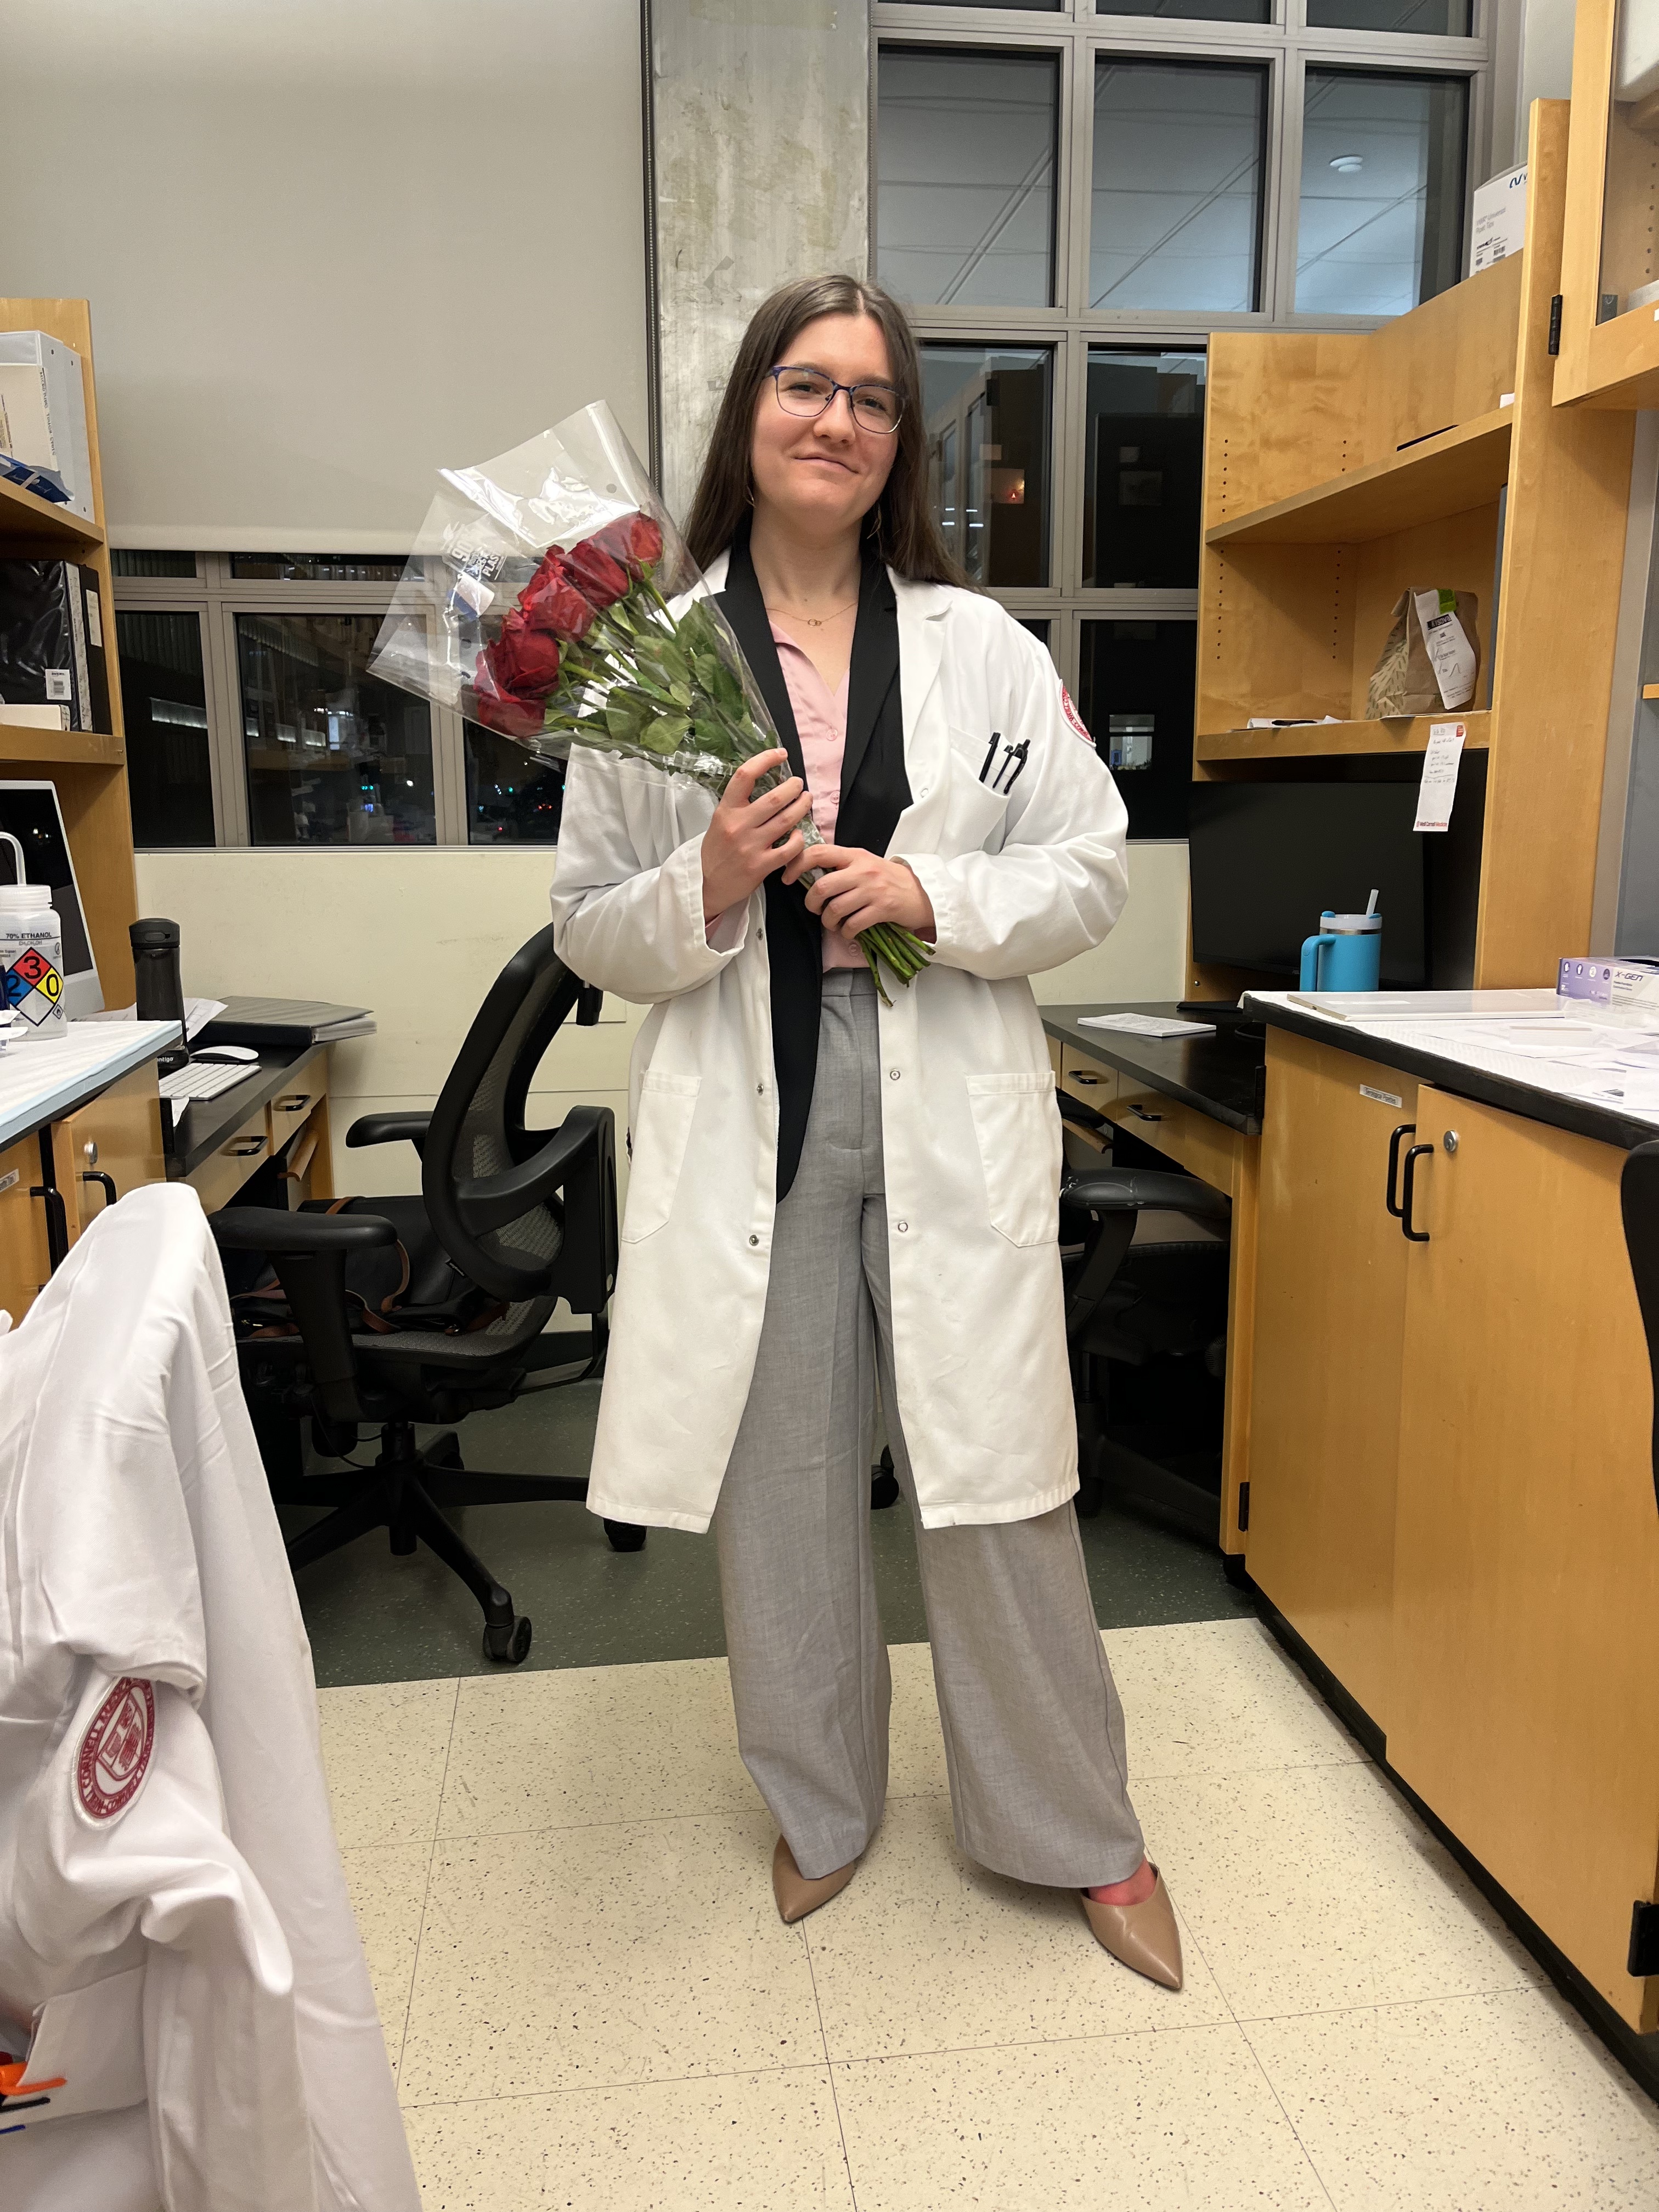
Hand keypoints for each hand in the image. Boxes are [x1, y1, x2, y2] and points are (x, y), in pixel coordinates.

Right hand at [700, 749, 813, 919]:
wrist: (706, 886)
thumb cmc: (716, 852)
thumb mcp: (719, 822)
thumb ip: (739, 805)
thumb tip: (764, 783)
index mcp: (725, 810)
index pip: (745, 775)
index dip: (765, 759)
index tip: (780, 753)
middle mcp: (738, 826)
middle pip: (774, 797)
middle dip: (793, 787)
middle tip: (798, 784)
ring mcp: (750, 846)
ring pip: (786, 820)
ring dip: (802, 806)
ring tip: (806, 800)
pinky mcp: (761, 866)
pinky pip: (790, 848)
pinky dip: (799, 839)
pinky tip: (799, 834)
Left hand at [783, 842, 935, 942]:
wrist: (922, 892)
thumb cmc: (888, 879)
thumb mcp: (864, 864)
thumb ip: (841, 865)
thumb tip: (809, 873)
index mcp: (854, 855)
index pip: (818, 852)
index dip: (797, 865)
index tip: (787, 878)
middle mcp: (862, 870)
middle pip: (822, 886)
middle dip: (811, 903)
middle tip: (815, 909)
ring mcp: (873, 890)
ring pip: (835, 909)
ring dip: (828, 921)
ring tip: (833, 923)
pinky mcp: (882, 909)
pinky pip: (852, 925)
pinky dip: (845, 932)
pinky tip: (848, 931)